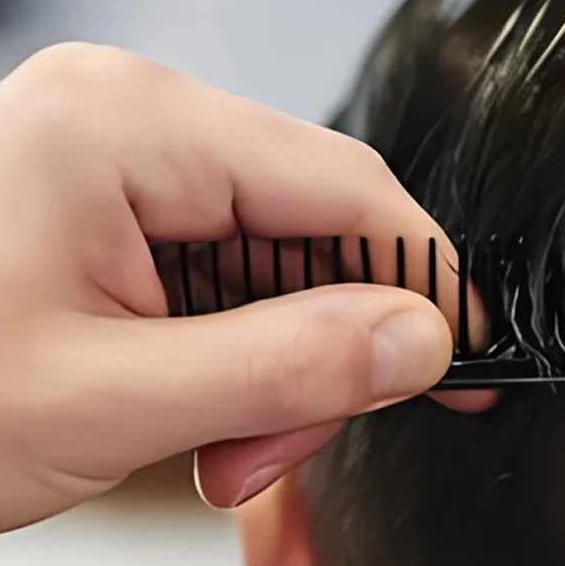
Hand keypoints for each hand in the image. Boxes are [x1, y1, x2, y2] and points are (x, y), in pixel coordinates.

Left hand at [0, 44, 489, 536]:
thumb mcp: (103, 402)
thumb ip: (282, 370)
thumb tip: (423, 341)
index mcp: (132, 124)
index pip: (346, 186)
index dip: (421, 279)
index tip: (461, 365)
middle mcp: (133, 113)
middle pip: (314, 222)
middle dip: (320, 347)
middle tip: (269, 452)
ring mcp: (116, 152)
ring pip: (273, 256)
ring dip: (271, 363)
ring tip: (213, 451)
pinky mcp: (105, 199)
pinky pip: (219, 268)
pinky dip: (226, 351)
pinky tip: (188, 413)